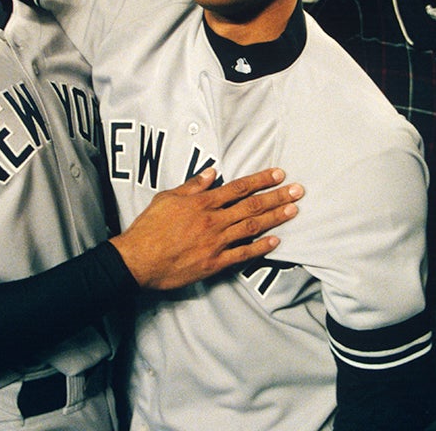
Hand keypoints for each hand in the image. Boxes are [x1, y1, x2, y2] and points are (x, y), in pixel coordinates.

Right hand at [110, 167, 303, 290]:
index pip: (238, 188)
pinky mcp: (214, 263)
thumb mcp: (167, 198)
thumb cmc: (148, 228)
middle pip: (252, 206)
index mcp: (202, 203)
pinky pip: (242, 255)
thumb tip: (212, 173)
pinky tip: (275, 242)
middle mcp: (213, 221)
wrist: (137, 260)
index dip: (261, 180)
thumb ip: (192, 186)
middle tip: (298, 191)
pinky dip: (260, 248)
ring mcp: (215, 242)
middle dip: (277, 197)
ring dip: (275, 218)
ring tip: (293, 210)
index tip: (279, 175)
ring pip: (252, 227)